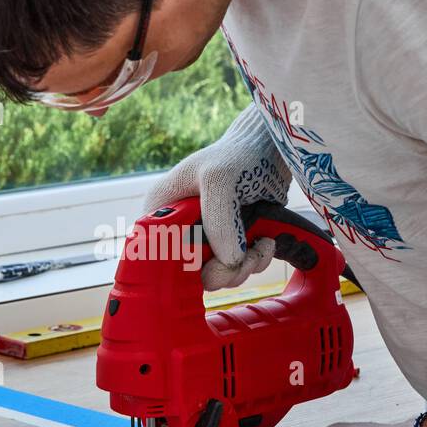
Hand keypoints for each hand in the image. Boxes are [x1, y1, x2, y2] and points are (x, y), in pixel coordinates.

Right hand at [143, 103, 291, 288]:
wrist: (272, 150)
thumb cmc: (236, 156)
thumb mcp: (218, 180)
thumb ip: (218, 221)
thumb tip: (228, 262)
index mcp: (160, 212)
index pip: (155, 254)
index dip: (178, 267)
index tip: (204, 263)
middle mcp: (180, 230)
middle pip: (190, 273)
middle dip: (220, 272)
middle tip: (241, 260)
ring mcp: (208, 239)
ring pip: (218, 275)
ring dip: (243, 269)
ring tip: (259, 246)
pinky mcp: (232, 243)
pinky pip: (239, 268)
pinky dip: (256, 262)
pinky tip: (266, 242)